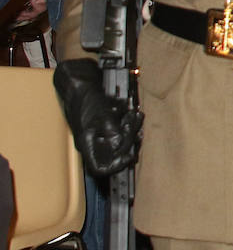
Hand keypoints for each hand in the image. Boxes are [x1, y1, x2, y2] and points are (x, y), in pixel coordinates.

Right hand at [53, 59, 141, 174]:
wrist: (80, 82)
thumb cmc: (87, 98)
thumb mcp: (103, 116)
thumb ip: (113, 134)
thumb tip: (122, 146)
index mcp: (87, 144)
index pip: (100, 168)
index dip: (116, 166)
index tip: (130, 155)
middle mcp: (92, 142)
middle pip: (114, 153)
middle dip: (129, 139)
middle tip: (135, 124)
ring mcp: (97, 133)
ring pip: (119, 140)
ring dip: (131, 128)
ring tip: (135, 115)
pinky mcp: (103, 124)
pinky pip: (118, 129)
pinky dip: (127, 122)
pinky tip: (131, 112)